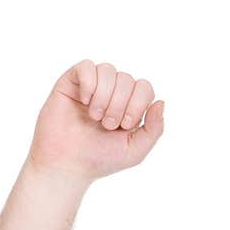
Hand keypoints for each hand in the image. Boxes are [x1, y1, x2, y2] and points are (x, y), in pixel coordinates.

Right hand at [26, 59, 164, 183]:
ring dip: (104, 96)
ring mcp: (92, 85)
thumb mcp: (135, 151)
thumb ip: (154, 129)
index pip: (144, 88)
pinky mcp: (72, 81)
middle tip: (107, 125)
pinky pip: (87, 66)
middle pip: (127, 79)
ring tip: (95, 117)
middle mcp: (112, 93)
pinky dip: (89, 84)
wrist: (67, 163)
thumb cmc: (100, 159)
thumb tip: (162, 102)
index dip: (138, 104)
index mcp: (129, 106)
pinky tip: (84, 101)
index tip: (125, 124)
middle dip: (119, 104)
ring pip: (108, 70)